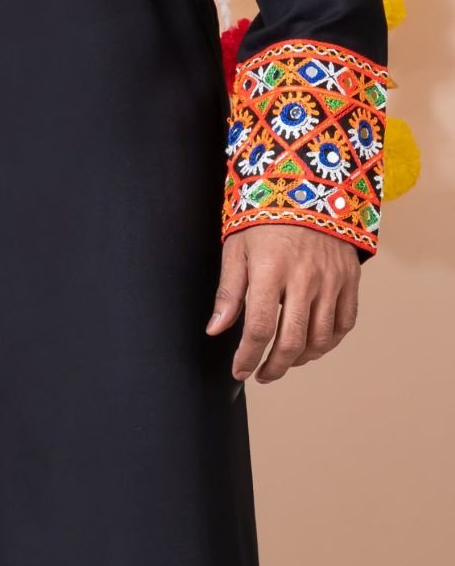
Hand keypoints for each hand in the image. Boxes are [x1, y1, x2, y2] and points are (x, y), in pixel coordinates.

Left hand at [206, 225, 362, 383]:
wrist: (310, 189)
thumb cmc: (265, 219)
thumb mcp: (237, 249)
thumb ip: (228, 293)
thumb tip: (215, 330)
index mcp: (270, 271)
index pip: (259, 329)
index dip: (247, 357)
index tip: (239, 372)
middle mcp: (305, 280)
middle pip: (292, 342)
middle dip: (274, 367)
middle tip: (262, 375)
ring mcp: (332, 281)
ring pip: (321, 339)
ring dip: (301, 360)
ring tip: (285, 362)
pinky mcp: (350, 279)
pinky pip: (345, 323)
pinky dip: (329, 342)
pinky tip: (312, 346)